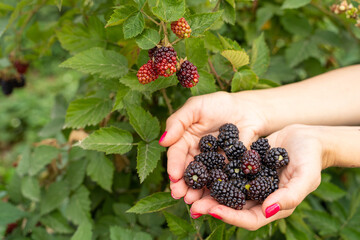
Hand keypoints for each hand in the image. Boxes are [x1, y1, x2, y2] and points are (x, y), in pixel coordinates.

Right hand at [159, 91, 268, 203]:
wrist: (249, 110)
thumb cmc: (219, 104)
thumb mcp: (196, 107)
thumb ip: (178, 122)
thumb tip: (162, 141)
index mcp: (185, 140)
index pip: (177, 154)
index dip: (174, 166)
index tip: (174, 177)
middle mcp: (196, 155)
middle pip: (188, 171)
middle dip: (182, 184)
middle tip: (179, 195)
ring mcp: (212, 165)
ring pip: (202, 180)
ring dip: (196, 192)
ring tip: (193, 202)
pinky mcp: (228, 170)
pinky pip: (221, 182)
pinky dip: (217, 192)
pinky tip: (214, 200)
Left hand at [189, 124, 322, 229]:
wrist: (306, 137)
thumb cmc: (311, 159)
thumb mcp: (306, 177)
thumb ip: (290, 196)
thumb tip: (268, 210)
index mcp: (273, 206)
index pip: (250, 218)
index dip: (231, 217)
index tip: (213, 211)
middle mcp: (258, 197)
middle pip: (233, 207)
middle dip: (213, 207)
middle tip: (193, 205)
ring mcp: (250, 182)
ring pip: (226, 191)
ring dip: (209, 192)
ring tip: (190, 190)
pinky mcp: (243, 167)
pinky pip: (227, 172)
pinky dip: (214, 173)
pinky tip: (199, 169)